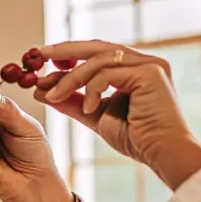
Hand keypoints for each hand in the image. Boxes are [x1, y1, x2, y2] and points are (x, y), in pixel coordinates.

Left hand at [36, 40, 200, 189]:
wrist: (162, 154)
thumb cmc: (137, 139)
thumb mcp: (96, 116)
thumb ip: (73, 102)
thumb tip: (43, 91)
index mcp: (134, 68)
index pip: (97, 53)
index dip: (69, 53)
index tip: (42, 60)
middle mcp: (144, 61)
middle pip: (96, 48)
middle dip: (64, 52)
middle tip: (37, 57)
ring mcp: (150, 64)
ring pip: (99, 60)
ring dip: (71, 77)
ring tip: (53, 95)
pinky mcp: (150, 73)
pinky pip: (108, 73)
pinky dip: (92, 89)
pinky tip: (88, 108)